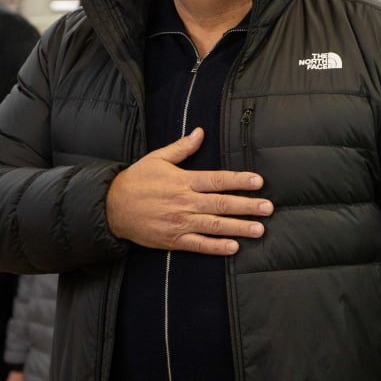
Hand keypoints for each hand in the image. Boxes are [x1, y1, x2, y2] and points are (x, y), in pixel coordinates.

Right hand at [106, 126, 273, 255]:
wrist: (112, 207)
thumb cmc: (136, 181)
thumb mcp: (157, 158)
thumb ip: (182, 148)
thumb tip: (200, 132)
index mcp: (183, 181)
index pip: (217, 180)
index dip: (239, 180)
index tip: (258, 182)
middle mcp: (184, 202)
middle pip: (221, 204)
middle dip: (247, 206)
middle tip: (268, 208)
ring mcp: (179, 223)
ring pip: (214, 226)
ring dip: (239, 228)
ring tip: (259, 229)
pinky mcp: (173, 240)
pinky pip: (198, 245)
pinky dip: (216, 247)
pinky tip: (234, 247)